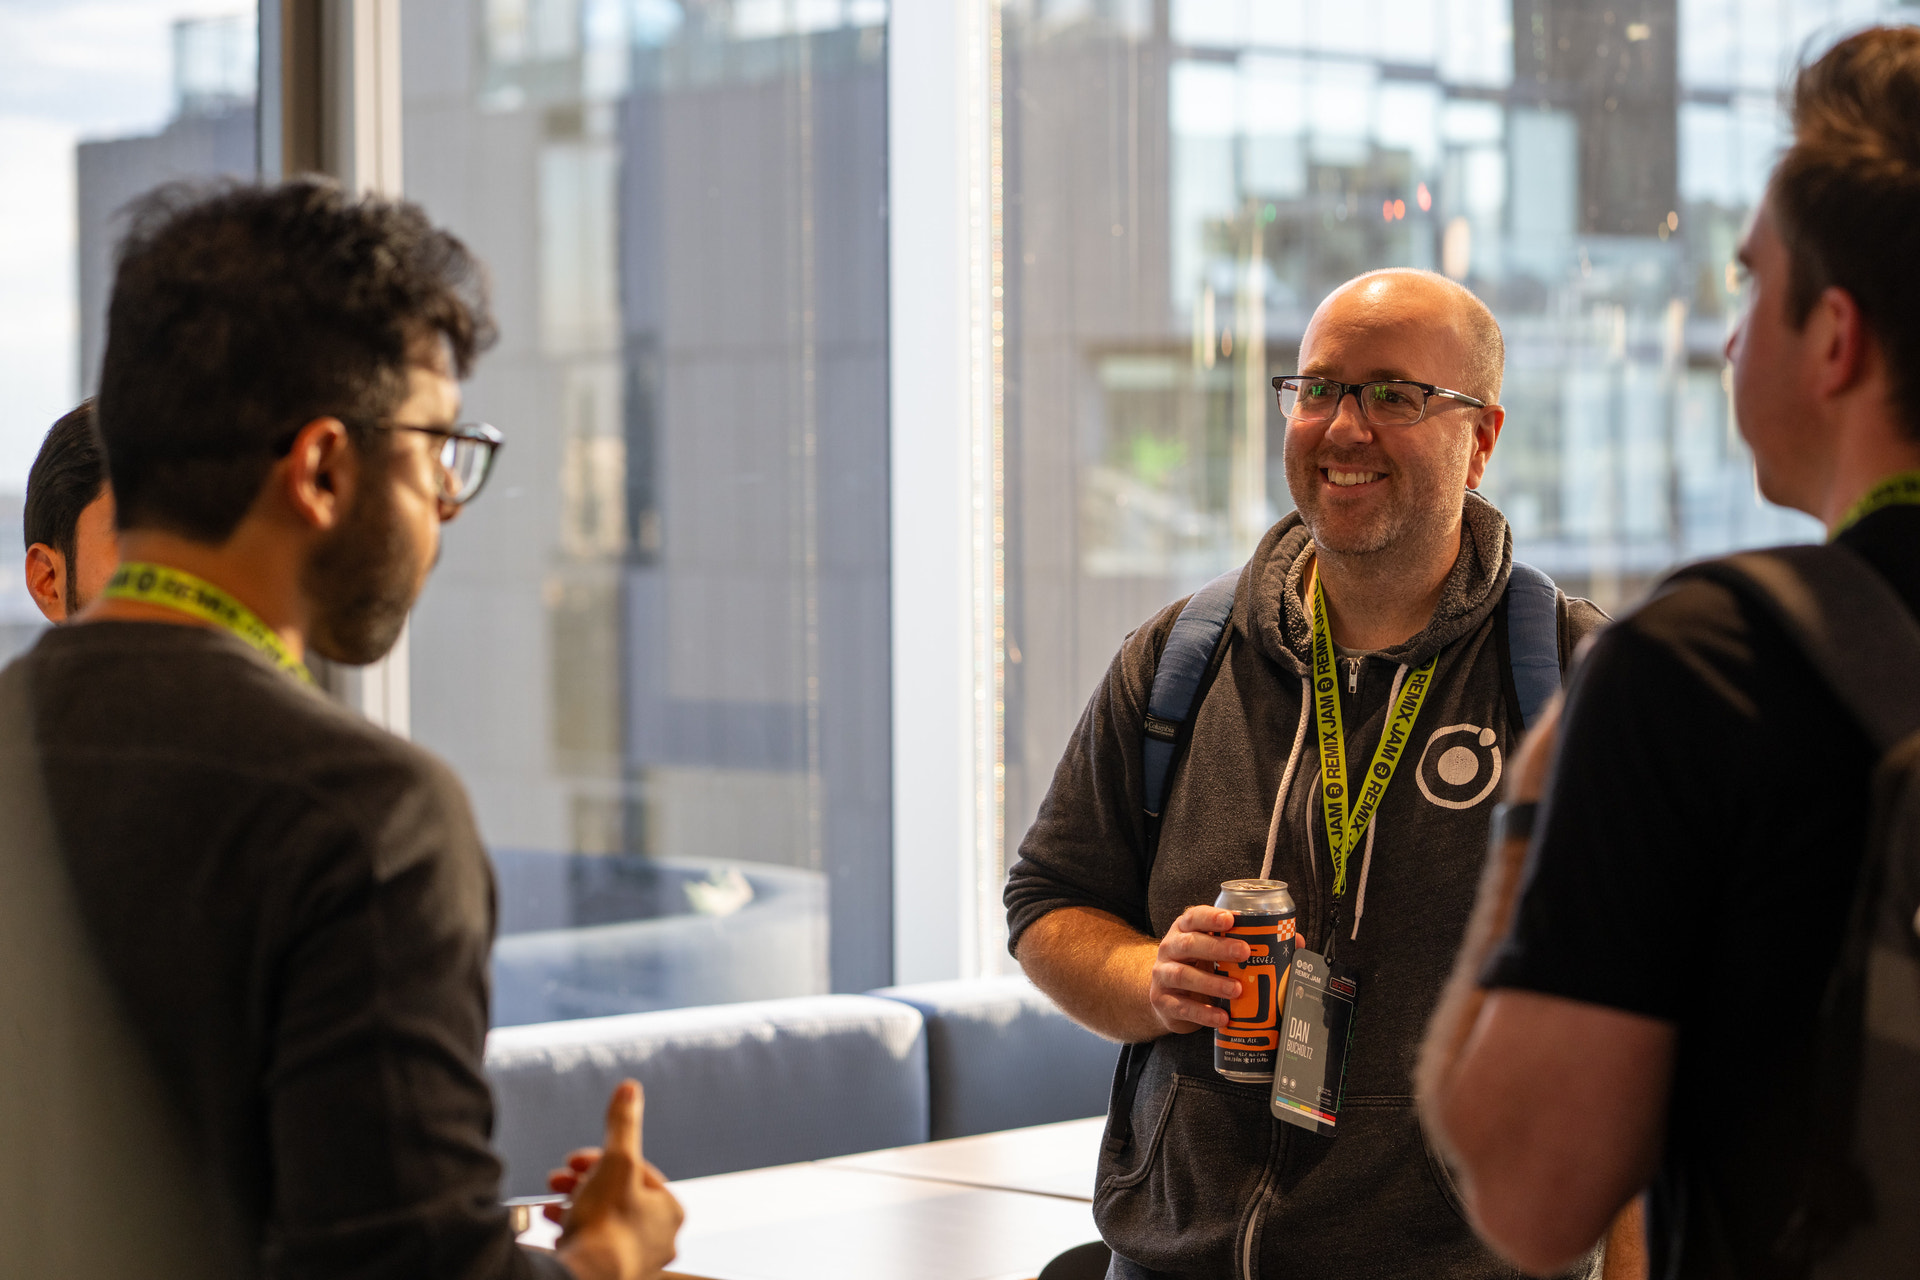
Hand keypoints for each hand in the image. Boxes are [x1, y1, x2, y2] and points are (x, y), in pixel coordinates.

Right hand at [552, 1081, 683, 1279]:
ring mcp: (636, 1261)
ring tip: (553, 1200)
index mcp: (671, 1212)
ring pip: (603, 1221)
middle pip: (618, 1197)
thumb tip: (630, 1088)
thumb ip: (622, 1125)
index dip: (603, 1160)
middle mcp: (661, 1239)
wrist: (584, 1275)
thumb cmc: (606, 1222)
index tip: (576, 1160)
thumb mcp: (616, 1161)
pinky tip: (554, 1224)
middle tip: (560, 1179)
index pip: (637, 1173)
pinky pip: (592, 1245)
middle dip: (585, 1182)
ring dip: (575, 1204)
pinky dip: (573, 1230)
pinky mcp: (612, 1274)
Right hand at [1147, 905, 1246, 1034]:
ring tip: (1236, 990)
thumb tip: (1288, 941)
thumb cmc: (1197, 967)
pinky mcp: (1163, 1002)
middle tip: (1244, 952)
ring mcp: (1162, 976)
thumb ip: (1242, 944)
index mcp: (1183, 931)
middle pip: (1189, 944)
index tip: (1230, 919)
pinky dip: (1203, 1013)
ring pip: (1183, 975)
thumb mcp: (1212, 951)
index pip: (1193, 918)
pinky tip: (1222, 1017)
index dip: (1211, 917)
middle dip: (1218, 947)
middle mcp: (1169, 949)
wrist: (1166, 997)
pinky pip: (1182, 1007)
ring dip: (1212, 983)